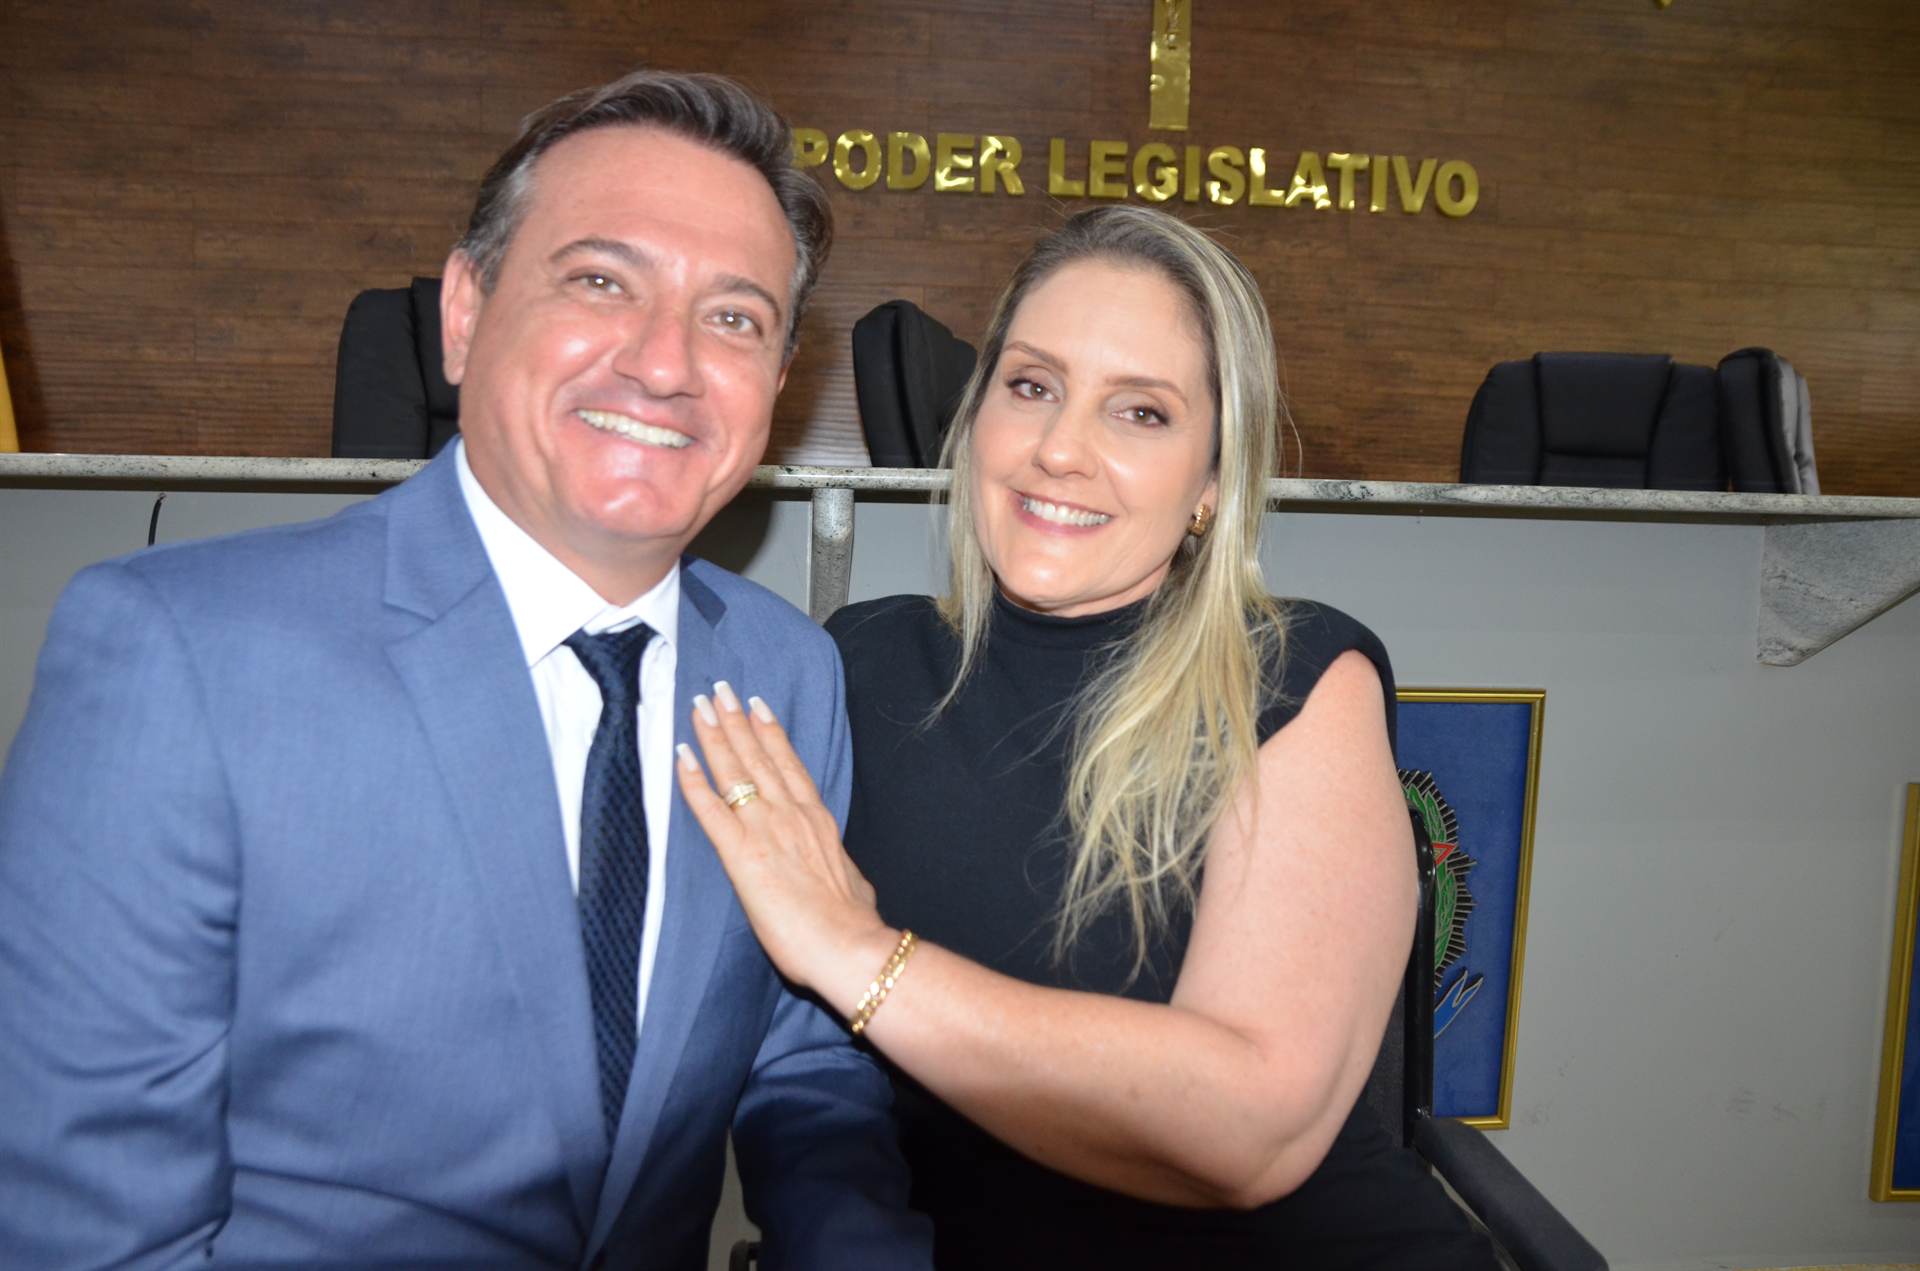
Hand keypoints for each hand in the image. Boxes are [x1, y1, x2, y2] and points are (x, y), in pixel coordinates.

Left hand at [674, 680, 893, 999]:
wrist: (849, 945)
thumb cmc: (854, 923)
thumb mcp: (854, 884)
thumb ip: (841, 870)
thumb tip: (848, 879)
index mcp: (818, 820)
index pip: (789, 766)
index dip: (770, 733)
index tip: (757, 706)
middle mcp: (791, 814)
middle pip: (759, 756)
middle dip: (736, 720)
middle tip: (719, 689)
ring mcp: (766, 829)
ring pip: (736, 770)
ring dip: (715, 735)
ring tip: (701, 705)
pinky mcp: (741, 854)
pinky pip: (710, 809)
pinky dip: (693, 781)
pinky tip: (681, 756)